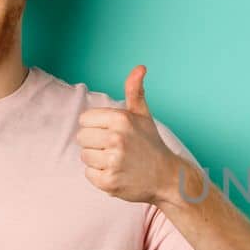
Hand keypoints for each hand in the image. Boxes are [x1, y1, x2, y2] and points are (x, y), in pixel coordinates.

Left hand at [77, 64, 179, 204]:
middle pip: (81, 137)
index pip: (84, 120)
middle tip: (116, 148)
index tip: (112, 133)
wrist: (167, 178)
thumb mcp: (143, 115)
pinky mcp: (109, 182)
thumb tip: (140, 67)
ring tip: (117, 161)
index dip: (96, 126)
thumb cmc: (151, 144)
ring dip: (97, 160)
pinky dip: (100, 176)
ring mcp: (113, 161)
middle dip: (95, 143)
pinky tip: (117, 173)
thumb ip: (135, 90)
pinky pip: (89, 174)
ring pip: (84, 156)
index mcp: (121, 119)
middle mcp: (116, 138)